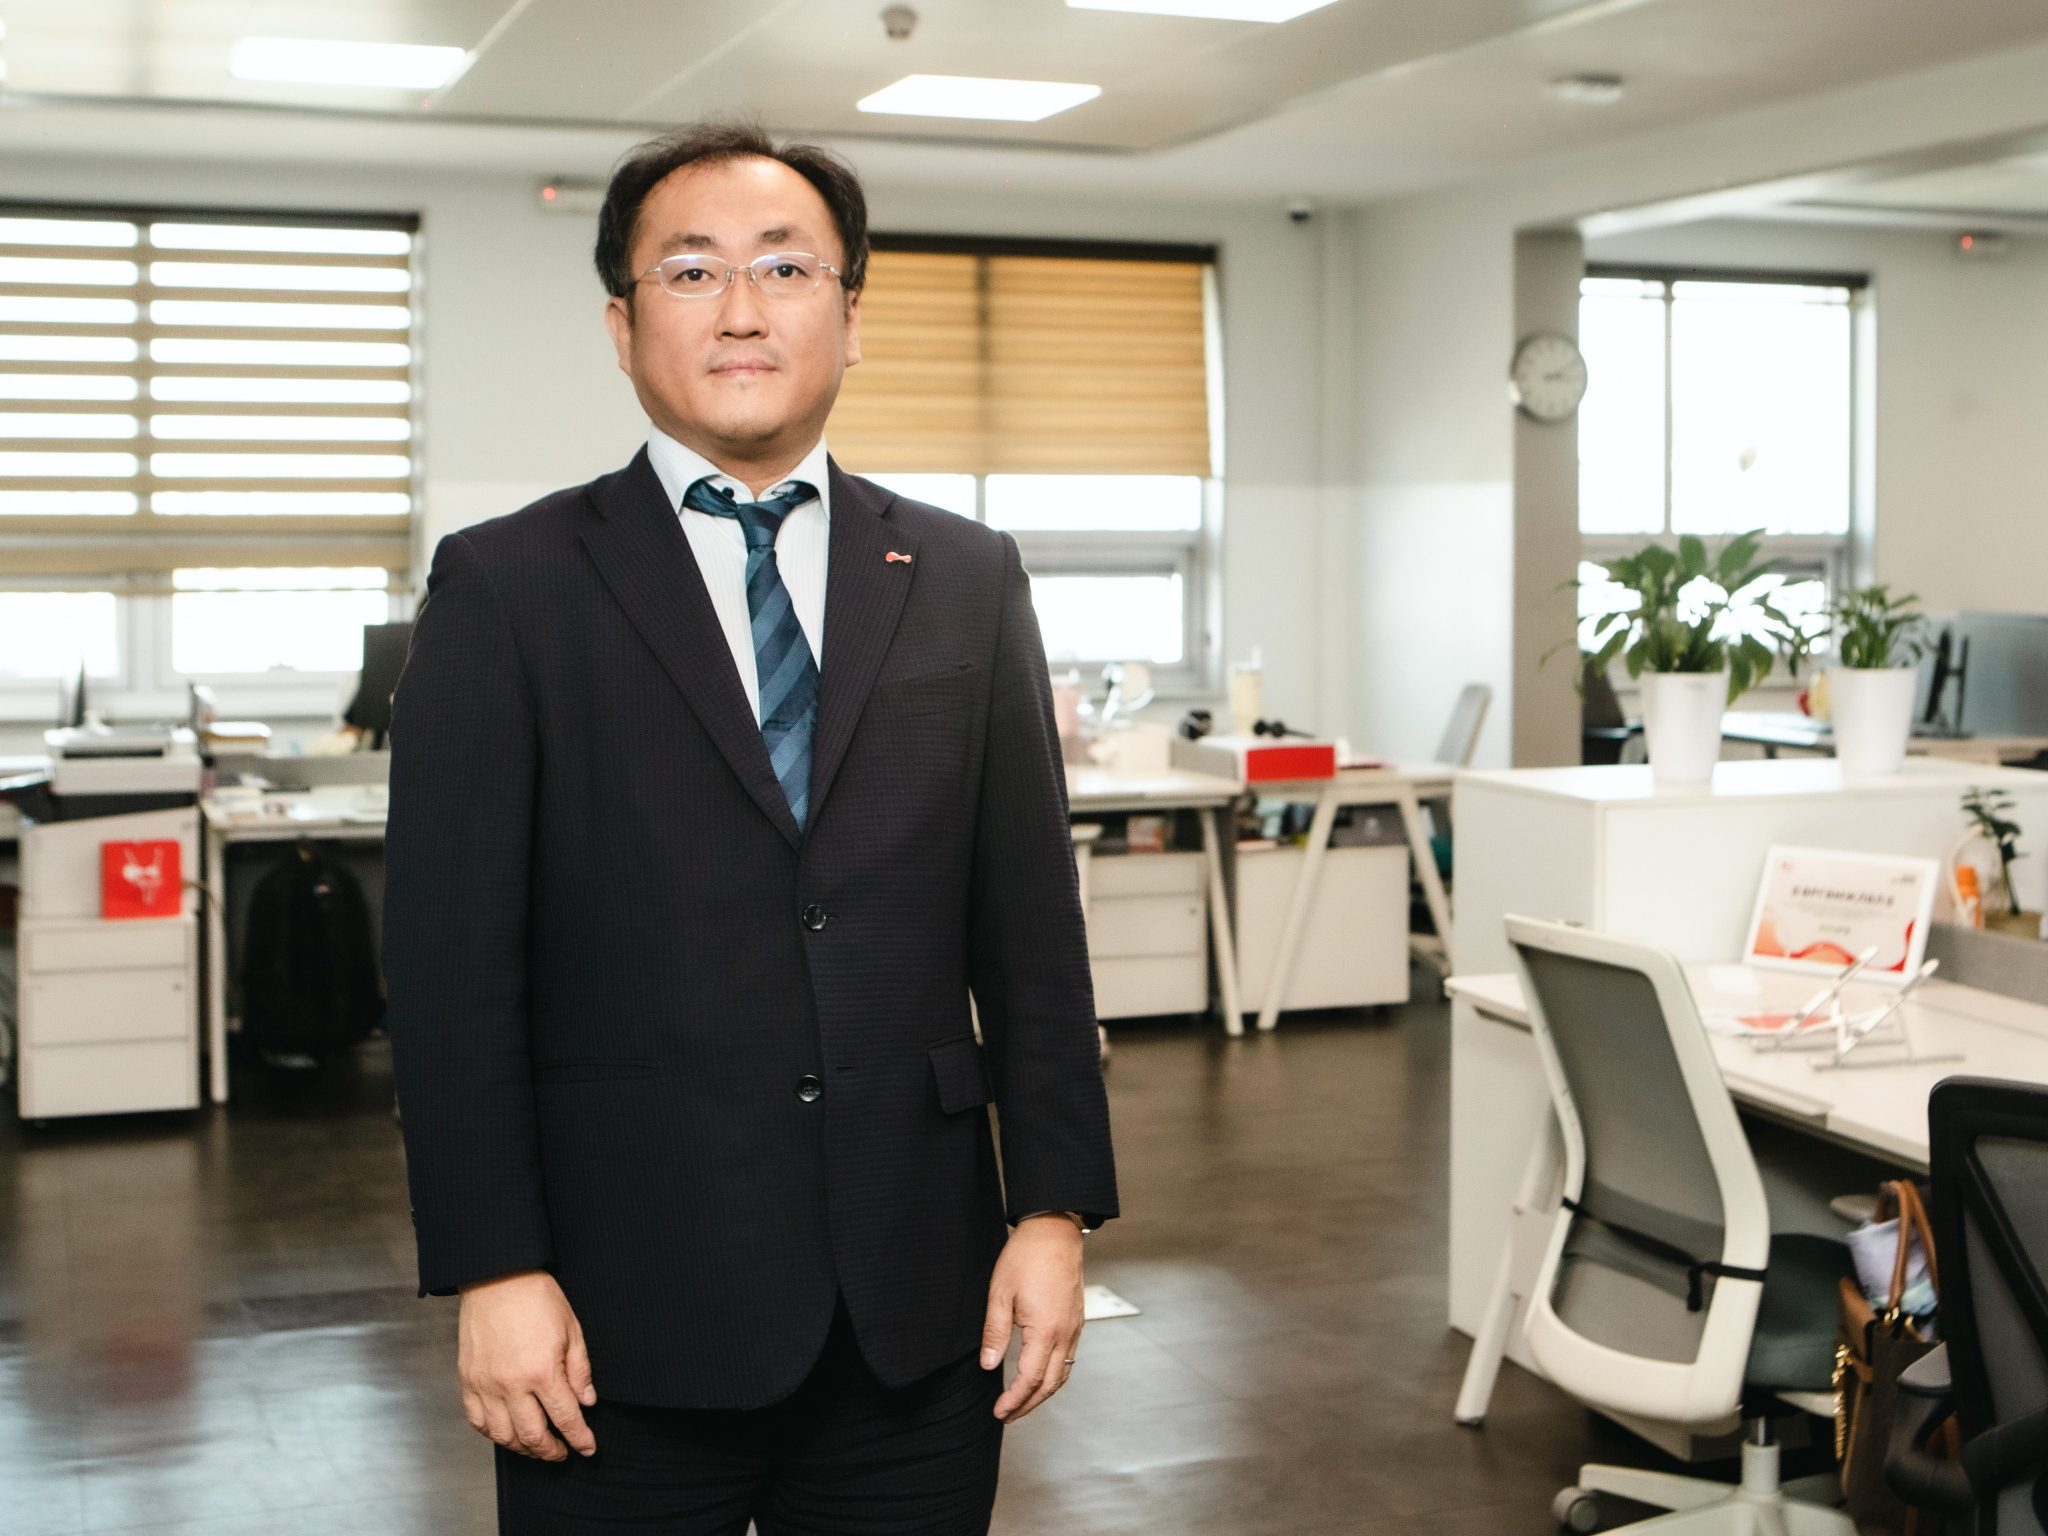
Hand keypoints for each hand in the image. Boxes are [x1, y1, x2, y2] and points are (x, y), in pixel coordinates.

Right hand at [457, 1270, 597, 1460]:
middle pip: (532, 1435)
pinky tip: (506, 1432)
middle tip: (562, 1453)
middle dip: (551, 1451)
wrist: (497, 1277)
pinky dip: (492, 1433)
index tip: (588, 1448)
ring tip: (536, 1447)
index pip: (565, 1418)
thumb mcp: (571, 1330)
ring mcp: (485, 1385)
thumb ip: (579, 1371)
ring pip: (502, 1435)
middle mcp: (510, 1385)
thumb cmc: (537, 1298)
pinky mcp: (468, 1380)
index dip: (579, 1438)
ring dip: (522, 1447)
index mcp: (541, 1371)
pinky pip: (477, 1420)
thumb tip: (586, 1401)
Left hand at [980, 1215, 1085, 1421]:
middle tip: (1007, 1416)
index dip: (1014, 1400)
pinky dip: (1054, 1376)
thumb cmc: (1026, 1257)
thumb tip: (988, 1365)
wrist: (1054, 1232)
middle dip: (1028, 1405)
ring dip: (1043, 1394)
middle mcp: (1065, 1334)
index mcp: (1046, 1330)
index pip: (1030, 1379)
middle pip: (1050, 1384)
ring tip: (1022, 1403)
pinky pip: (1068, 1359)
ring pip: (1063, 1374)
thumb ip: (995, 1333)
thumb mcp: (1000, 1294)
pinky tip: (1040, 1376)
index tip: (999, 1411)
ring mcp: (1074, 1328)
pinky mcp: (1077, 1320)